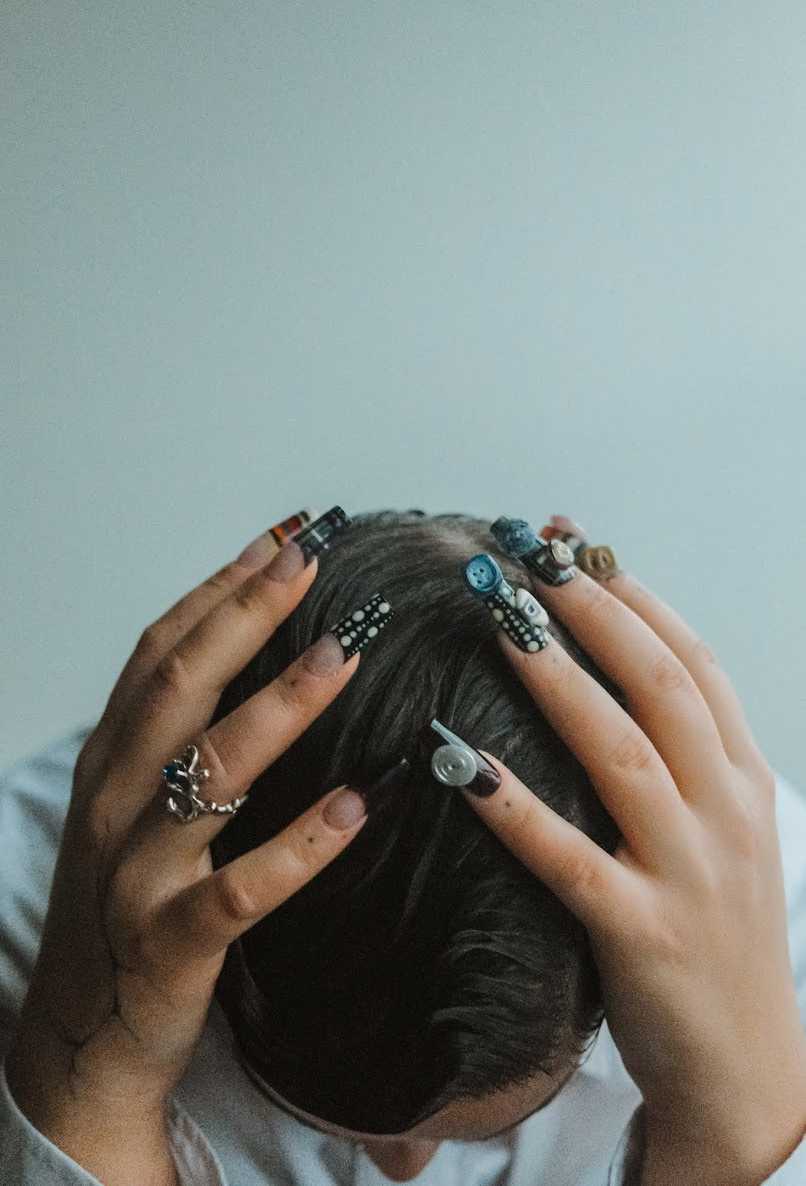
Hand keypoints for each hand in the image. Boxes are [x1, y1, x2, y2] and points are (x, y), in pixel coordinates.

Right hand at [6, 521, 368, 1184]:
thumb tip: (257, 656)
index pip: (164, 650)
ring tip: (344, 658)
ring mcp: (138, 871)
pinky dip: (299, 846)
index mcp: (112, 759)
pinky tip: (355, 807)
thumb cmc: (126, 903)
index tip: (284, 541)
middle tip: (312, 564)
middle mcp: (117, 800)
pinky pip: (240, 889)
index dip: (222, 589)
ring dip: (279, 708)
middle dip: (247, 615)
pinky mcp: (170, 941)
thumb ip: (182, 736)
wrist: (82, 1033)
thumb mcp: (137, 805)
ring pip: (209, 772)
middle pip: (181, 685)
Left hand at [458, 548, 805, 1184]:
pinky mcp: (642, 936)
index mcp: (743, 780)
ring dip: (556, 677)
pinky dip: (512, 805)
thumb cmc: (720, 935)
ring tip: (499, 618)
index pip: (693, 662)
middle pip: (660, 685)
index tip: (574, 540)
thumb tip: (614, 672)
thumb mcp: (725, 833)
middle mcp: (724, 813)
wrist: (750, 1071)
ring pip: (621, 752)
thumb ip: (685, 759)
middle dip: (594, 610)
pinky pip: (567, 859)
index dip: (633, 594)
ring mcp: (688, 873)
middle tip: (529, 550)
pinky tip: (457, 760)